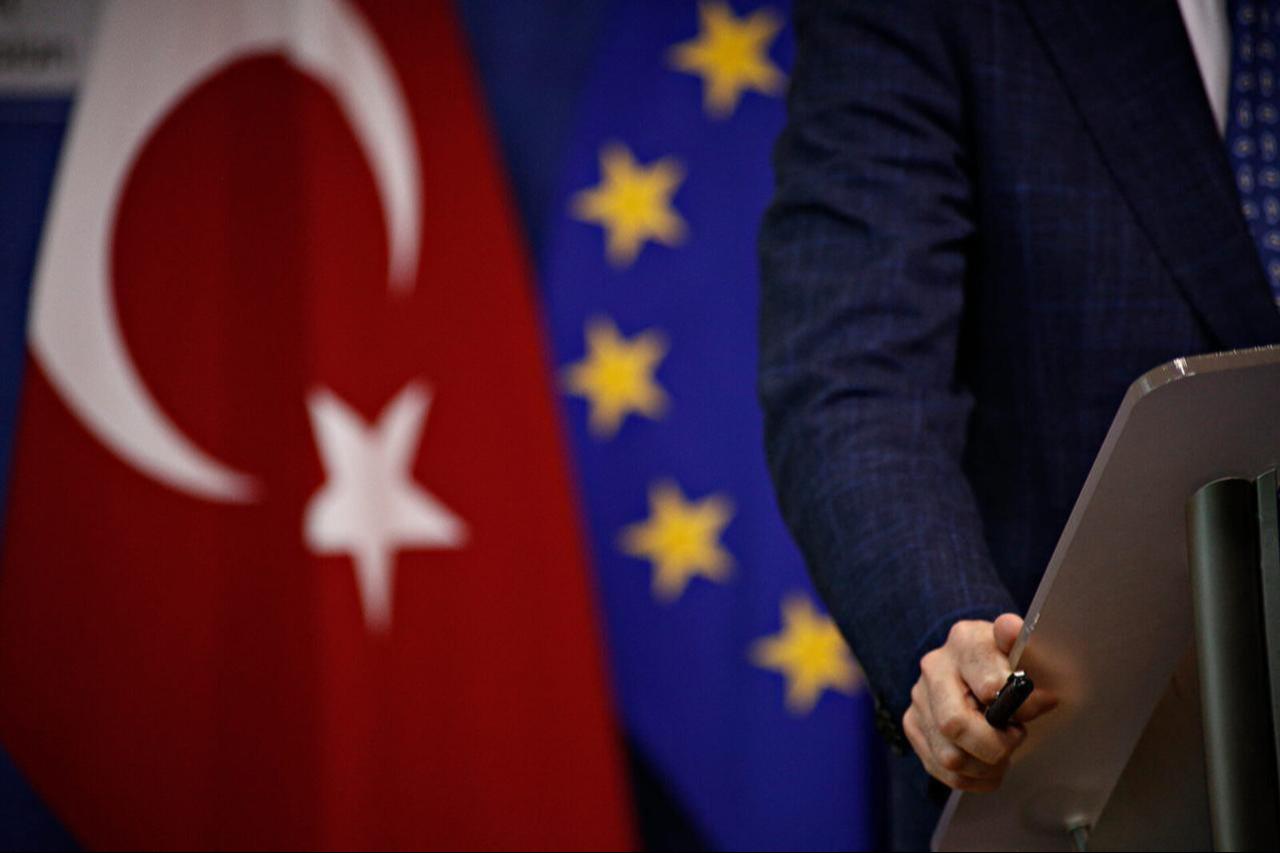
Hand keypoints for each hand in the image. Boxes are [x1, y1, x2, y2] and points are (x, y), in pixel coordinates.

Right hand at [902, 613, 1056, 791]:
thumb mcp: (1035, 656)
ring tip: (1002, 754)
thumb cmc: (1017, 667)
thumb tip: (1022, 657)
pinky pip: (939, 769)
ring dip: (984, 767)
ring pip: (948, 755)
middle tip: (1014, 738)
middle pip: (954, 724)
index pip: (987, 683)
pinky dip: (971, 778)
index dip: (1015, 708)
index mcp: (966, 639)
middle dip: (993, 746)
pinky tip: (987, 765)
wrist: (992, 673)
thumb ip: (1033, 657)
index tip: (1027, 713)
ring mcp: (919, 696)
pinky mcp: (913, 724)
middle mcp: (934, 665)